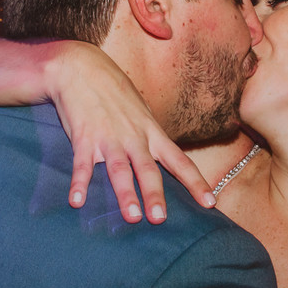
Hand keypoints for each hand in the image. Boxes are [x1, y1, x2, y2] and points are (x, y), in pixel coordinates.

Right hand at [47, 43, 214, 223]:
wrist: (82, 67)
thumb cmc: (115, 92)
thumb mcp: (142, 112)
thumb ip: (152, 138)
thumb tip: (166, 160)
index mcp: (152, 133)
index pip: (180, 161)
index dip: (195, 183)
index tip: (210, 204)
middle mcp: (134, 137)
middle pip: (148, 170)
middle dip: (155, 195)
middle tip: (160, 219)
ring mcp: (109, 137)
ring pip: (119, 169)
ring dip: (125, 193)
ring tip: (131, 217)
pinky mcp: (83, 137)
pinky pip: (81, 164)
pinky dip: (79, 183)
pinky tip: (77, 201)